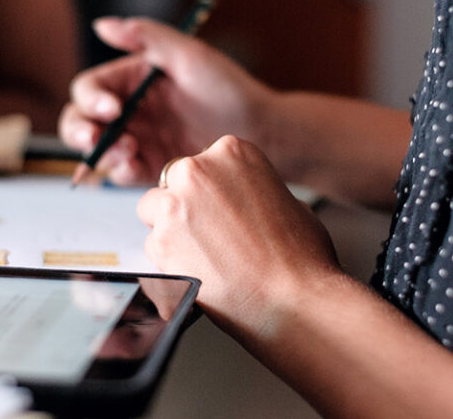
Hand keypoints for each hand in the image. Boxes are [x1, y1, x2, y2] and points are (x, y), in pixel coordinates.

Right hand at [58, 17, 273, 184]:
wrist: (262, 131)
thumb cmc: (229, 88)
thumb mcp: (190, 55)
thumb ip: (148, 37)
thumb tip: (101, 24)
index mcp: (132, 80)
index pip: (91, 88)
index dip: (91, 99)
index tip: (112, 109)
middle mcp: (129, 110)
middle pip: (81, 121)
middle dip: (79, 131)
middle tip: (94, 140)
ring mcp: (138, 140)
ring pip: (97, 150)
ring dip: (102, 153)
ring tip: (129, 152)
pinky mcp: (151, 166)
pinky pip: (122, 172)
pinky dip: (121, 172)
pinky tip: (138, 166)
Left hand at [136, 135, 339, 330]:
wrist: (292, 300)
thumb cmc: (301, 257)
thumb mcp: (289, 201)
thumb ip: (254, 192)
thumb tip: (244, 201)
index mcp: (232, 152)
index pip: (202, 164)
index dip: (209, 191)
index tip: (219, 209)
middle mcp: (197, 170)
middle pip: (172, 182)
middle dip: (184, 205)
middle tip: (209, 234)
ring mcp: (174, 204)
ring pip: (153, 212)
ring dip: (171, 231)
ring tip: (204, 257)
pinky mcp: (159, 241)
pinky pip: (152, 247)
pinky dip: (168, 261)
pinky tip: (199, 273)